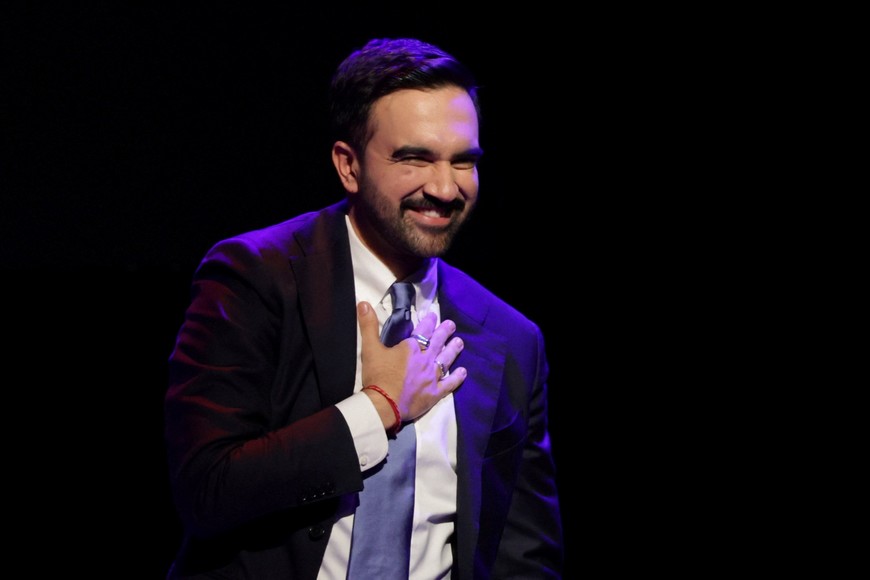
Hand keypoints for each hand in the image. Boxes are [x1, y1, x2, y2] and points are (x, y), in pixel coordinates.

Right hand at [357, 301, 465, 425]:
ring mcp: (432, 377)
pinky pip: (449, 384)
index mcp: (411, 348)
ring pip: (446, 360)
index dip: (429, 322)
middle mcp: (425, 360)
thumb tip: (363, 303)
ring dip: (453, 350)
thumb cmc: (377, 376)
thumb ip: (368, 325)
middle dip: (445, 332)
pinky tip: (462, 372)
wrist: (383, 404)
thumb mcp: (370, 348)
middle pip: (438, 343)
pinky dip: (457, 378)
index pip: (423, 331)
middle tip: (451, 325)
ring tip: (459, 343)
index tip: (434, 316)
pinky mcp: (434, 393)